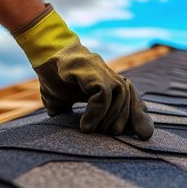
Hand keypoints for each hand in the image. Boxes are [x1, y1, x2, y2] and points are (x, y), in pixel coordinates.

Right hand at [35, 43, 152, 139]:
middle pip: (130, 97)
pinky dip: (96, 113)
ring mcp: (101, 71)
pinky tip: (85, 126)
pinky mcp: (91, 70)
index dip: (140, 115)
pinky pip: (102, 94)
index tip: (145, 133)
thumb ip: (68, 113)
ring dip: (110, 118)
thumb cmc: (53, 76)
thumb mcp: (62, 101)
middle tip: (111, 134)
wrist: (42, 53)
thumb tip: (66, 130)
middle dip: (127, 119)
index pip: (132, 98)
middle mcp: (109, 75)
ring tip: (94, 131)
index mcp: (107, 82)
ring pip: (120, 96)